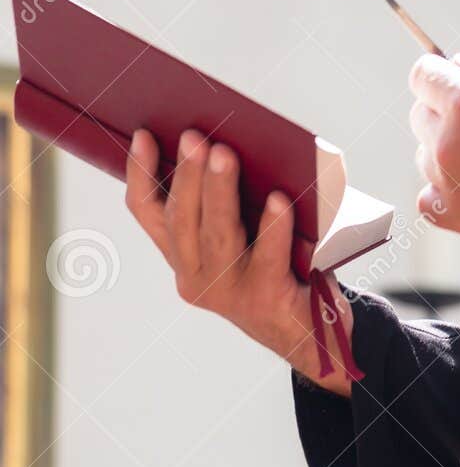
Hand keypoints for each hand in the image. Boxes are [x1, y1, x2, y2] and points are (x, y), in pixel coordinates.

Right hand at [124, 128, 351, 396]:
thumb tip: (225, 143)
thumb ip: (226, 203)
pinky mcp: (265, 298)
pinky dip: (273, 226)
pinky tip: (278, 199)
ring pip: (217, 234)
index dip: (141, 175)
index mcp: (182, 257)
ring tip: (224, 153)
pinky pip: (267, 256)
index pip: (149, 213)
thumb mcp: (239, 236)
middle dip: (187, 175)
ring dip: (218, 191)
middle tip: (194, 136)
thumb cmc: (276, 266)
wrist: (309, 331)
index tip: (143, 135)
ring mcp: (228, 291)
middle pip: (182, 220)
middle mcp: (196, 276)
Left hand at [408, 50, 459, 255]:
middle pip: (420, 115)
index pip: (422, 75)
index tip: (453, 80)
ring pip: (424, 156)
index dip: (439, 73)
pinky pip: (428, 199)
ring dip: (447, 149)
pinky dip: (443, 190)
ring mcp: (451, 184)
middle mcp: (450, 143)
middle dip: (444, 109)